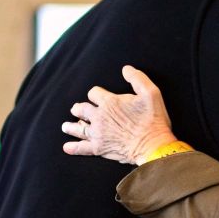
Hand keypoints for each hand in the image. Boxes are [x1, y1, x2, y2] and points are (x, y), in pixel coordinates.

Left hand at [62, 65, 178, 164]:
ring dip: (71, 126)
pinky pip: (82, 148)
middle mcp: (99, 117)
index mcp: (110, 102)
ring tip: (66, 126)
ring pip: (78, 128)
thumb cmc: (152, 119)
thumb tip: (126, 69)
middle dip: (79, 108)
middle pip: (82, 109)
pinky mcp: (99, 148)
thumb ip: (137, 78)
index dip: (95, 94)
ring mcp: (97, 133)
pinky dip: (74, 148)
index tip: (97, 97)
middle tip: (76, 109)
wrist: (152, 145)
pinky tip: (67, 147)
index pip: (94, 93)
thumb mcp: (150, 93)